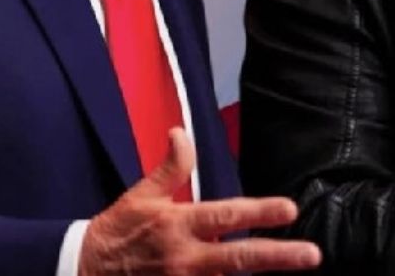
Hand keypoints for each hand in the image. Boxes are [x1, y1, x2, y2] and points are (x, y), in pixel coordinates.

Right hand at [80, 129, 321, 274]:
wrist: (82, 269)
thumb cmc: (117, 231)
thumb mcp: (141, 195)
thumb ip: (170, 167)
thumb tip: (180, 132)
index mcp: (177, 225)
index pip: (226, 216)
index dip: (260, 211)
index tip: (290, 209)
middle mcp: (184, 258)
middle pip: (239, 258)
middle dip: (278, 256)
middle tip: (312, 255)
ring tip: (294, 271)